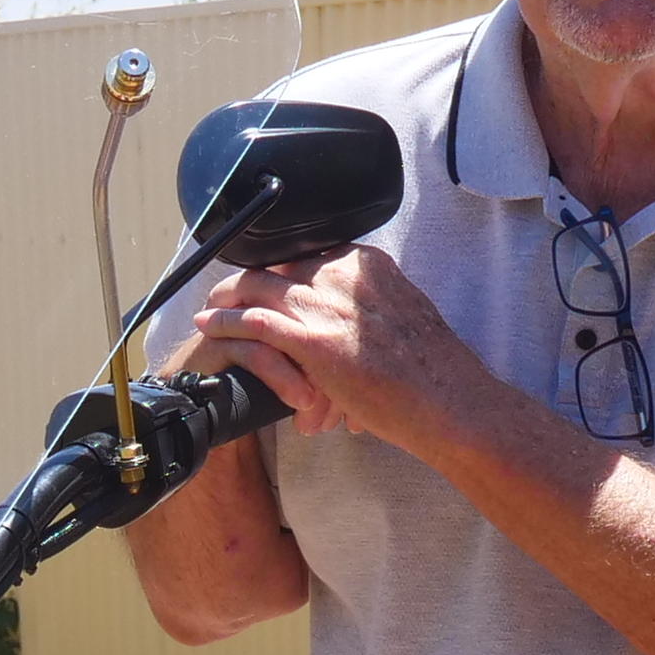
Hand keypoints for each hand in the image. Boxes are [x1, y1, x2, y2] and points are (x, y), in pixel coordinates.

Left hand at [176, 245, 482, 451]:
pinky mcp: (311, 339)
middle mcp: (343, 274)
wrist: (447, 399)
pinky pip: (253, 322)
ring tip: (207, 307)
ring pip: (256, 286)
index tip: (263, 281)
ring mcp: (325, 304)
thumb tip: (351, 331)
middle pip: (276, 265)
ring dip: (225, 297)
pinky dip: (225, 322)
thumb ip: (372, 313)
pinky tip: (208, 326)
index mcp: (367, 265)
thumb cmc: (432, 373)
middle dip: (246, 279)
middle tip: (224, 292)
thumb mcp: (403, 320)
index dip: (279, 270)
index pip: (308, 255)